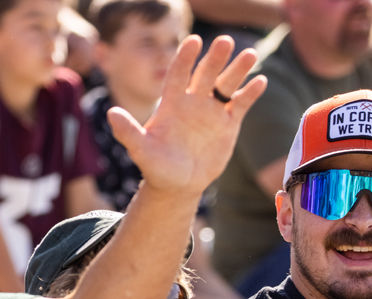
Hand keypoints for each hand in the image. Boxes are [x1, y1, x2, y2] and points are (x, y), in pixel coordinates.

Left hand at [108, 35, 265, 196]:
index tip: (193, 41)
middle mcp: (193, 101)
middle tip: (225, 41)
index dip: (185, 58)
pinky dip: (250, 93)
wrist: (178, 184)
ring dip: (237, 69)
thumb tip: (111, 114)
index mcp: (172, 103)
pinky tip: (260, 81)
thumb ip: (128, 132)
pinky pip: (241, 104)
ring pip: (226, 84)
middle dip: (215, 58)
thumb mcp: (141, 150)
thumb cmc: (157, 166)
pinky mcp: (228, 124)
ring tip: (249, 54)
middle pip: (205, 74)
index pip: (178, 74)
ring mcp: (212, 111)